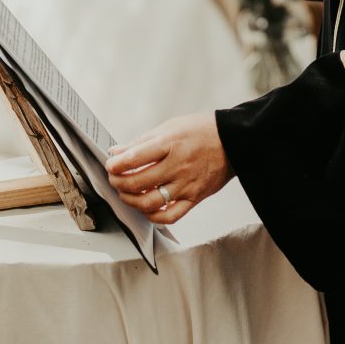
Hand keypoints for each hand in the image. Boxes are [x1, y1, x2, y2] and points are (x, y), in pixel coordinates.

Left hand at [106, 113, 232, 225]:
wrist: (234, 141)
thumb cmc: (201, 131)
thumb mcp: (170, 127)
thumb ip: (142, 142)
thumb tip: (117, 152)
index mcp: (170, 143)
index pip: (135, 158)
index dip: (116, 164)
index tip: (110, 164)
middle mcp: (178, 166)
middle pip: (138, 183)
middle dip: (118, 182)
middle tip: (114, 178)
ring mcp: (186, 185)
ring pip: (150, 203)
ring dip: (131, 200)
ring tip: (126, 193)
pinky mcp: (195, 198)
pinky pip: (170, 216)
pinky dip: (153, 216)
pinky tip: (146, 208)